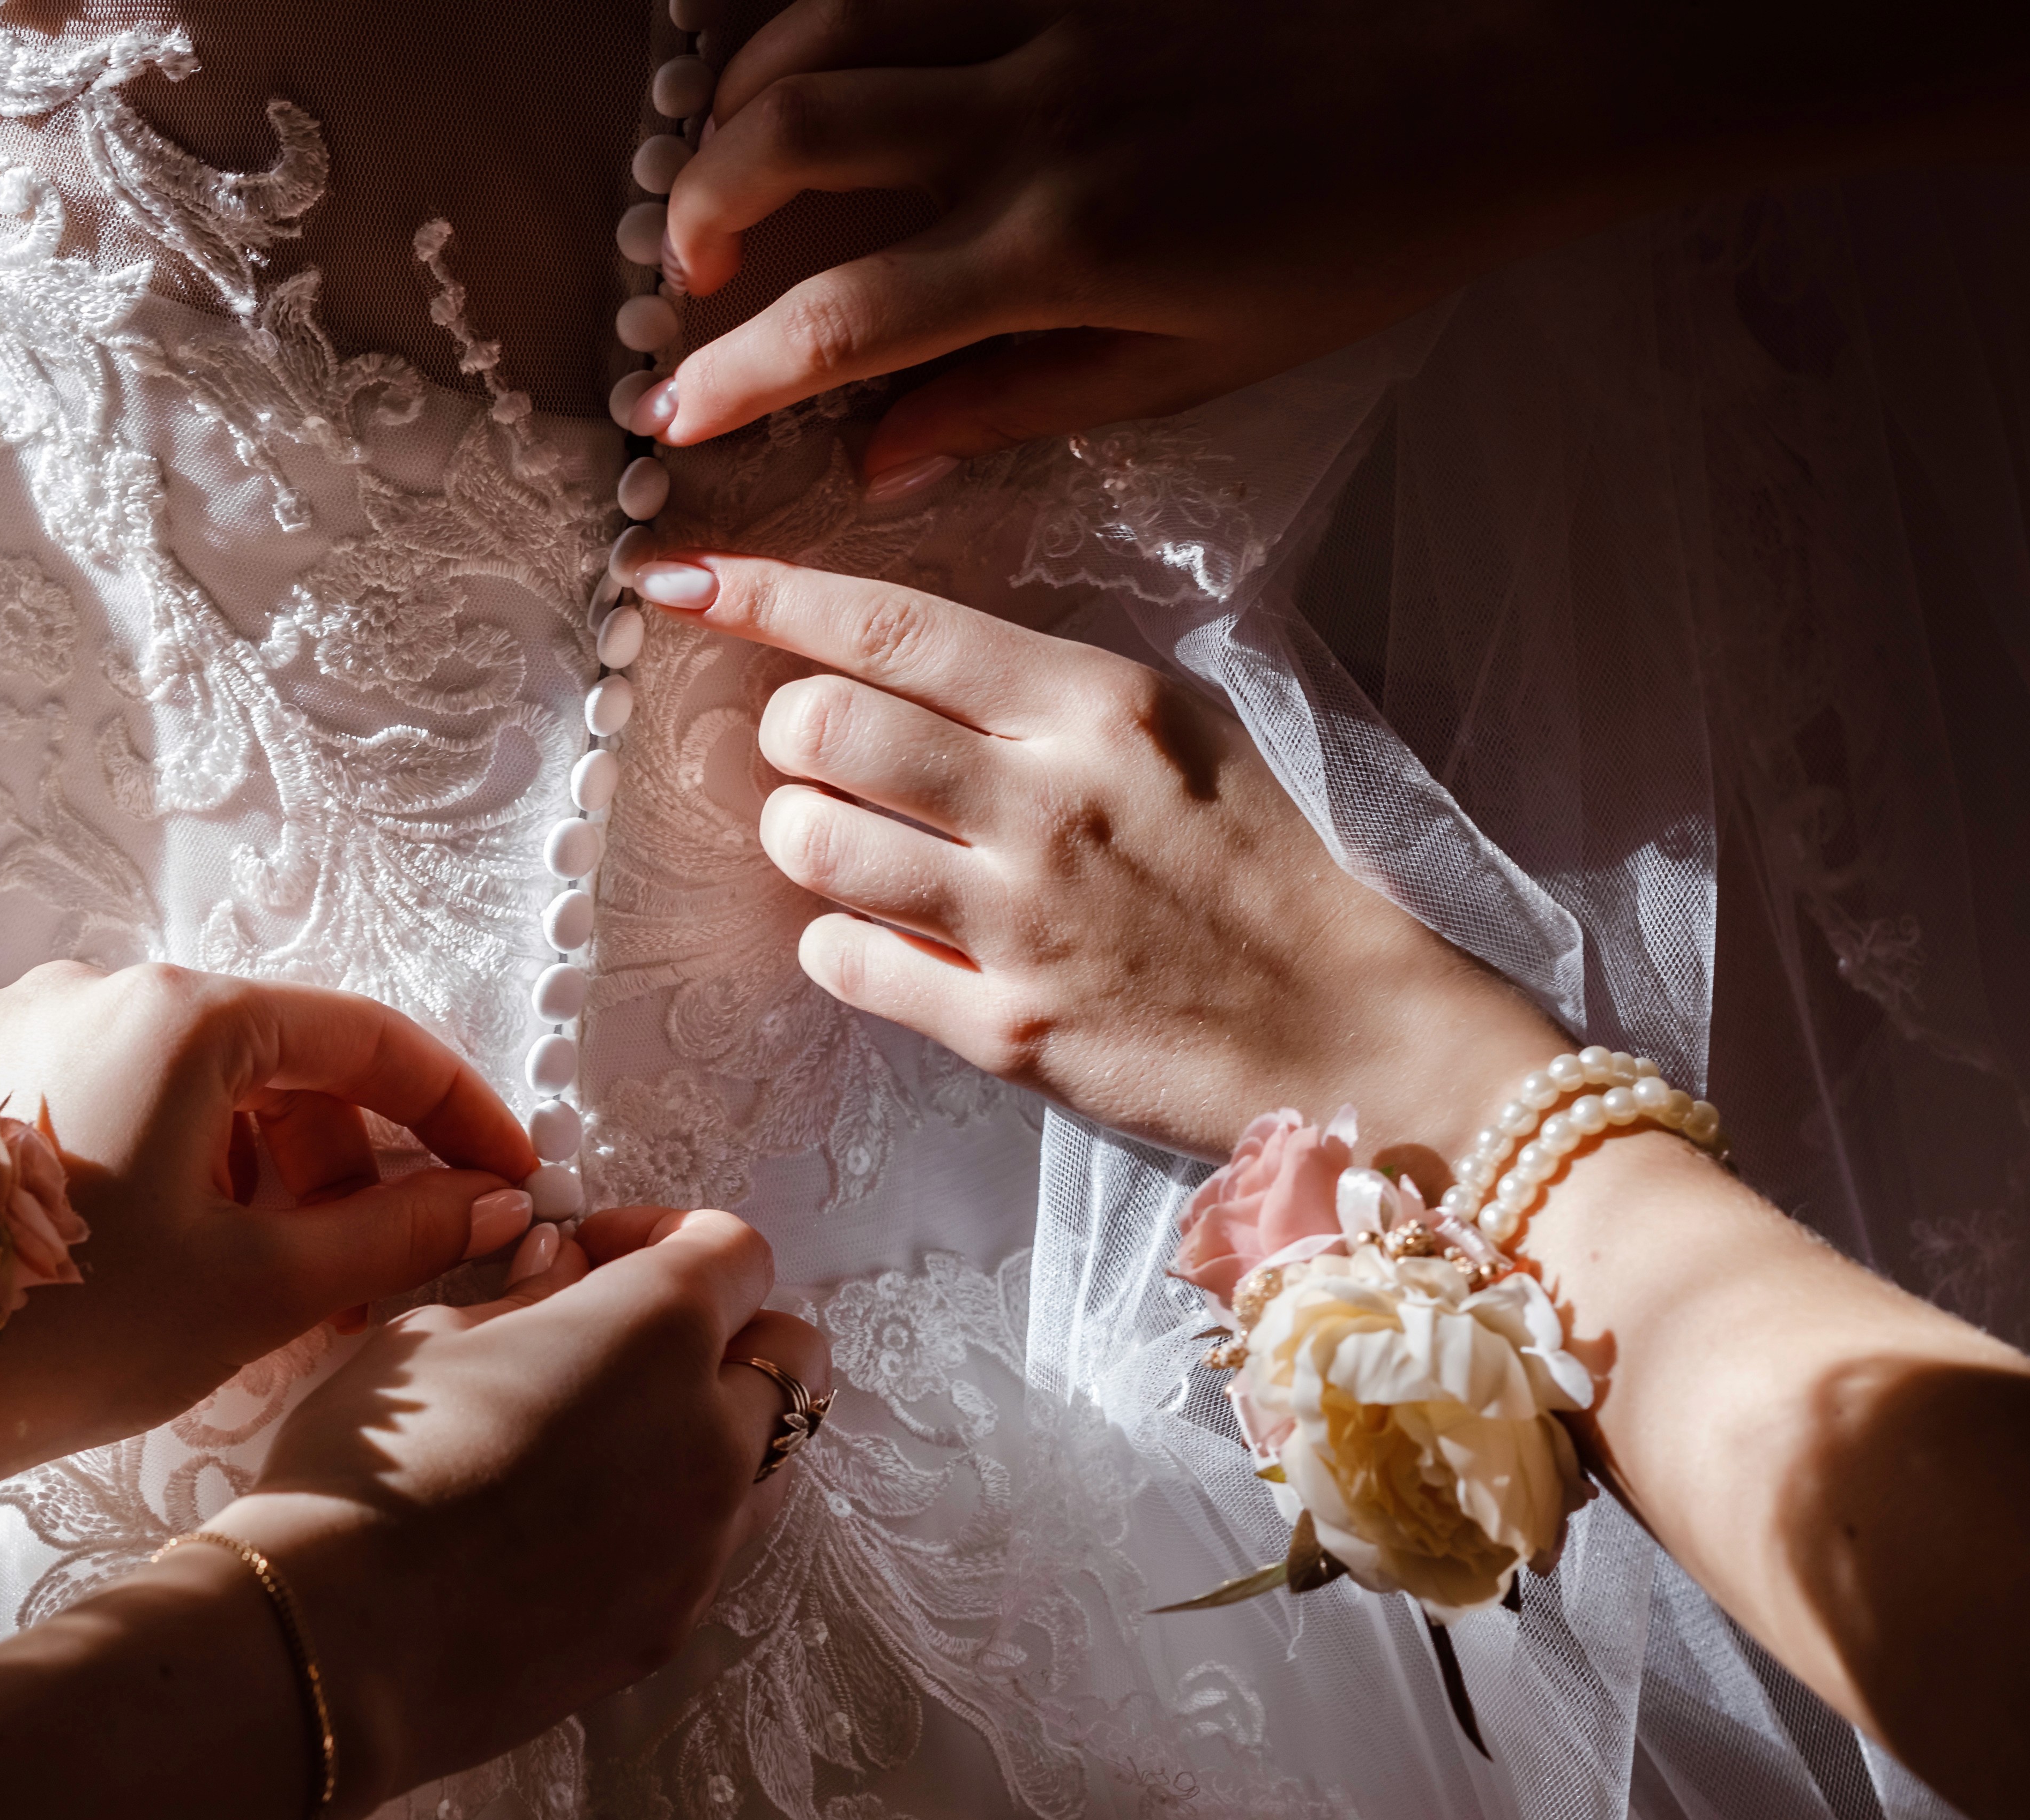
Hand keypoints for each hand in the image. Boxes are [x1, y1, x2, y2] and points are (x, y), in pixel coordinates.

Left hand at [0, 963, 539, 1450]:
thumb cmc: (65, 1334)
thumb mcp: (256, 1290)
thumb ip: (393, 1233)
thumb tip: (487, 1201)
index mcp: (184, 1016)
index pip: (369, 1038)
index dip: (456, 1113)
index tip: (506, 1177)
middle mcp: (86, 987)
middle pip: (265, 1061)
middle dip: (338, 1162)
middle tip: (369, 1275)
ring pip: (166, 1086)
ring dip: (237, 1172)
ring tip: (246, 1284)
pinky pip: (74, 1103)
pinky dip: (136, 1167)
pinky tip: (135, 1258)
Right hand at [215, 1207, 832, 1808]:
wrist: (337, 1643)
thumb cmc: (370, 1466)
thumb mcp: (434, 1336)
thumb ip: (531, 1294)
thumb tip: (570, 1273)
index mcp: (660, 1331)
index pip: (736, 1252)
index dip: (670, 1234)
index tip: (601, 1253)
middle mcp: (713, 1434)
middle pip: (790, 1354)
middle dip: (726, 1327)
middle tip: (626, 1336)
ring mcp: (707, 1541)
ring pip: (769, 1455)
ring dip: (718, 1422)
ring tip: (613, 1430)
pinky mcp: (676, 1620)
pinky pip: (715, 1540)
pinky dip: (680, 1509)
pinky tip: (585, 1517)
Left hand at [637, 551, 1560, 1163]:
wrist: (1356, 1032)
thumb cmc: (1266, 872)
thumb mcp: (1180, 732)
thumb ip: (1043, 695)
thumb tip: (896, 666)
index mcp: (1094, 705)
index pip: (885, 625)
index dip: (759, 594)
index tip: (672, 578)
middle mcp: (1046, 800)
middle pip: (820, 726)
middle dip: (790, 736)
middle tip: (825, 760)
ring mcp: (1019, 920)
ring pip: (810, 843)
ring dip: (801, 837)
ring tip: (847, 846)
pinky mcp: (1005, 1031)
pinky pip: (846, 962)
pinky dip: (843, 945)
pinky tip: (891, 940)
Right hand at [653, 0, 1636, 470]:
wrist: (1484, 78)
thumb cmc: (1356, 237)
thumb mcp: (1194, 365)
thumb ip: (1019, 403)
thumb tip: (881, 459)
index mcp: (1060, 248)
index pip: (839, 321)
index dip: (731, 375)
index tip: (671, 418)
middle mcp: (1031, 120)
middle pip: (790, 144)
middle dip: (704, 215)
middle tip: (689, 278)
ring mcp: (1047, 16)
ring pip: (822, 30)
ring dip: (745, 101)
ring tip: (730, 163)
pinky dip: (828, 11)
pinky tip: (811, 58)